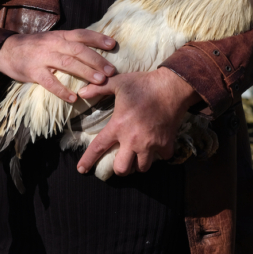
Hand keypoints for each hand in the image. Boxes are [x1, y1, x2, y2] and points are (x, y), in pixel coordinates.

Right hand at [0, 29, 115, 103]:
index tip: (113, 44)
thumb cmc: (35, 47)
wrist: (6, 50)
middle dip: (96, 60)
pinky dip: (61, 90)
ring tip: (99, 81)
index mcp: (59, 36)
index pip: (81, 34)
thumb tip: (94, 51)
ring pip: (67, 63)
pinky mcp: (33, 71)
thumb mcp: (52, 39)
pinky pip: (49, 81)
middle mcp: (53, 44)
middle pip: (78, 50)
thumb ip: (69, 43)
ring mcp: (42, 57)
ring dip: (85, 71)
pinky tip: (73, 98)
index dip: (97, 38)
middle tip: (111, 70)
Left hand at [76, 69, 196, 175]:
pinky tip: (157, 147)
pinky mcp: (166, 144)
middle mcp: (132, 139)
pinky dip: (160, 155)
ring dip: (139, 164)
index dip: (88, 160)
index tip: (81, 170)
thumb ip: (98, 88)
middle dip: (120, 168)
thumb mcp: (118, 83)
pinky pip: (162, 158)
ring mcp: (150, 144)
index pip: (98, 147)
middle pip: (122, 169)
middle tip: (122, 160)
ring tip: (138, 156)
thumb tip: (81, 93)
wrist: (171, 86)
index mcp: (118, 126)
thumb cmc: (143, 84)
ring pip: (142, 168)